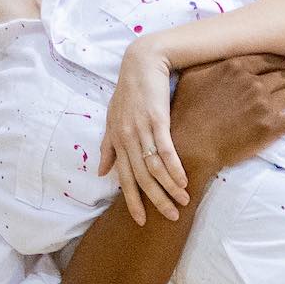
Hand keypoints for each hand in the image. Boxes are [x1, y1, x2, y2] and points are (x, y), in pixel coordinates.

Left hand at [98, 38, 190, 223]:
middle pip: (140, 178)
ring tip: (183, 202)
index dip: (132, 201)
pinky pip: (165, 149)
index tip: (141, 221)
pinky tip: (183, 181)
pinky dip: (174, 167)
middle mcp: (126, 138)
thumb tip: (102, 172)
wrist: (142, 62)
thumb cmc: (130, 91)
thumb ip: (108, 147)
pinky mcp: (157, 119)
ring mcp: (141, 129)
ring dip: (168, 188)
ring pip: (153, 167)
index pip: (124, 178)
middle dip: (155, 201)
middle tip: (170, 218)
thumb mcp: (113, 119)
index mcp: (116, 141)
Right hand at [168, 54, 284, 179]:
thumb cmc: (185, 113)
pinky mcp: (272, 127)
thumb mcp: (191, 77)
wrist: (191, 145)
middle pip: (283, 75)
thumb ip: (208, 61)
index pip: (267, 59)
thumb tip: (212, 49)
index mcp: (236, 67)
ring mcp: (265, 104)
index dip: (280, 61)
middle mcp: (253, 82)